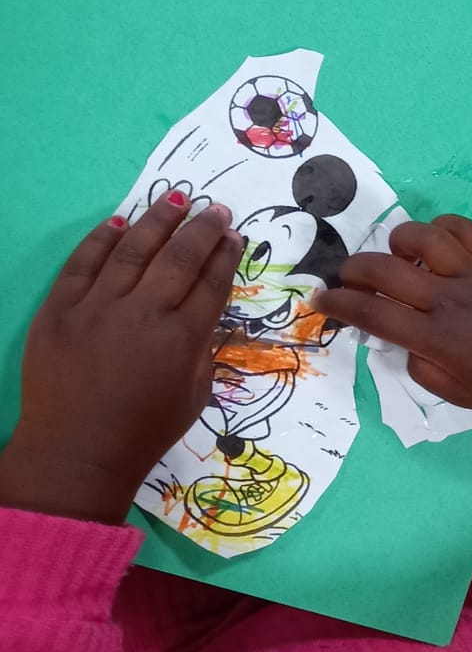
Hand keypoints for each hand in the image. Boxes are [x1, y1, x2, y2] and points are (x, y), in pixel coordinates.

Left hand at [0, 195, 241, 522]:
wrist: (76, 452)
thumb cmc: (145, 430)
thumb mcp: (196, 393)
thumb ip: (203, 348)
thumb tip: (204, 310)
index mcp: (183, 339)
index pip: (212, 282)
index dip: (226, 254)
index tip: (234, 235)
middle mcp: (143, 314)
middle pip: (179, 257)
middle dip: (202, 229)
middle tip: (216, 209)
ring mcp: (96, 309)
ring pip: (132, 250)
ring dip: (157, 220)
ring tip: (176, 199)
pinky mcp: (58, 312)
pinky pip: (82, 265)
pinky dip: (101, 240)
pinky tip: (119, 222)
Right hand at [314, 214, 471, 422]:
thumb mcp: (454, 393)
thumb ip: (419, 364)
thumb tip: (402, 337)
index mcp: (435, 338)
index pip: (372, 314)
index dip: (338, 304)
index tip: (321, 300)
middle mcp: (449, 300)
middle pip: (385, 270)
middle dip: (354, 270)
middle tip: (350, 278)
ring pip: (422, 238)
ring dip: (398, 242)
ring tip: (397, 256)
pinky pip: (464, 229)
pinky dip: (442, 228)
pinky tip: (436, 242)